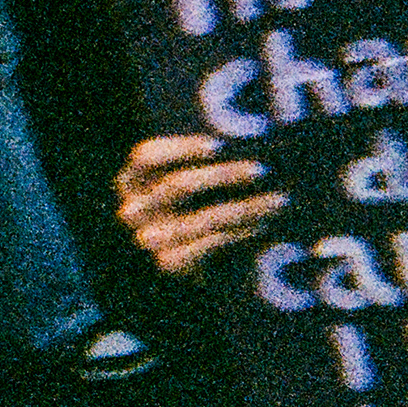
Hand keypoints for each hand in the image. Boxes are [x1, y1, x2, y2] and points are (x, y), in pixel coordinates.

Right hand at [113, 131, 287, 277]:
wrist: (205, 262)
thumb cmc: (202, 202)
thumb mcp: (193, 179)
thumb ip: (205, 162)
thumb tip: (247, 142)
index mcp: (131, 179)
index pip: (145, 157)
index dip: (182, 149)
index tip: (220, 145)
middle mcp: (133, 209)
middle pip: (177, 185)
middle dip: (224, 175)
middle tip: (260, 170)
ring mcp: (149, 239)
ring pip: (202, 218)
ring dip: (245, 208)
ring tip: (276, 200)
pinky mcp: (170, 263)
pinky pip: (209, 244)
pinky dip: (239, 233)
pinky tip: (261, 224)